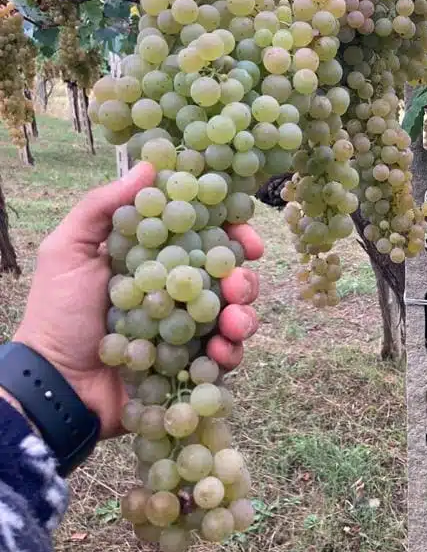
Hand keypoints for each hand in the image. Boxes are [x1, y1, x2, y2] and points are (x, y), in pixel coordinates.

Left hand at [12, 162, 263, 438]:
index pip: (203, 238)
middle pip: (228, 277)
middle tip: (239, 285)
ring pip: (234, 315)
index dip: (231, 233)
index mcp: (155, 260)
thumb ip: (102, 207)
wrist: (55, 384)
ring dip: (244, 315)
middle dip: (243, 278)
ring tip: (235, 324)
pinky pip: (225, 357)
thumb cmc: (58, 313)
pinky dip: (231, 352)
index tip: (246, 236)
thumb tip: (149, 166)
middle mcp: (175, 291)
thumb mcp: (68, 250)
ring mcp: (186, 331)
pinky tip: (224, 352)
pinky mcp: (190, 366)